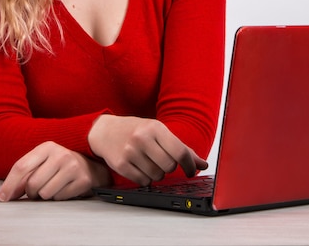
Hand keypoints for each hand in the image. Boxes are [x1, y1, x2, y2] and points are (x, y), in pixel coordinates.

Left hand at [0, 141, 109, 201]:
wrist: (91, 165)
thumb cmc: (61, 164)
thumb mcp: (43, 161)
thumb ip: (25, 174)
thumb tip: (8, 194)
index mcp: (47, 147)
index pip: (21, 166)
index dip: (9, 184)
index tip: (3, 198)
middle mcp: (60, 154)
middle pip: (32, 184)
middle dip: (31, 192)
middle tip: (37, 189)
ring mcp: (73, 167)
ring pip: (45, 194)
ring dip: (45, 195)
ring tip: (53, 186)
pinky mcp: (82, 180)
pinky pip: (59, 198)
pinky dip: (59, 197)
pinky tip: (64, 188)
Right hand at [88, 115, 207, 184]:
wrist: (106, 131)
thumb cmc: (135, 131)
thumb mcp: (158, 132)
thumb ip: (181, 148)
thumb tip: (202, 164)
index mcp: (154, 127)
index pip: (179, 151)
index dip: (189, 165)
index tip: (191, 171)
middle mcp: (142, 138)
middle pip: (169, 166)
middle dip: (169, 167)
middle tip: (163, 161)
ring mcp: (130, 152)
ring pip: (157, 176)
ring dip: (157, 174)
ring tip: (148, 162)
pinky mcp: (121, 165)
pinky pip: (143, 182)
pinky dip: (145, 179)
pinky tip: (139, 167)